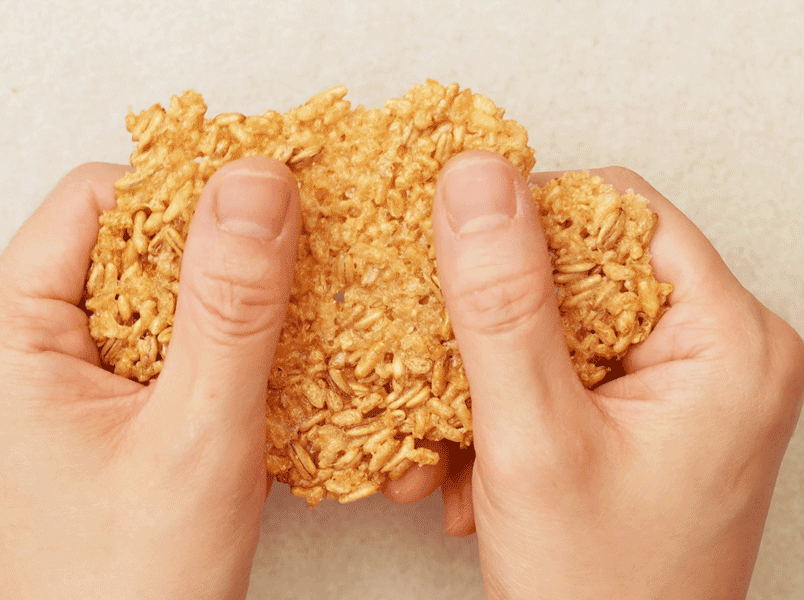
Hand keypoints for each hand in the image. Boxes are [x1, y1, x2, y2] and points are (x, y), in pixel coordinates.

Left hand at [0, 158, 298, 598]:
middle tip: (280, 283)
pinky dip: (207, 341)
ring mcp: (48, 377)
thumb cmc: (132, 586)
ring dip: (216, 302)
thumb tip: (255, 188)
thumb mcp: (199, 434)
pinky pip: (151, 335)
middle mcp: (12, 348)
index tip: (266, 211)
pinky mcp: (85, 403)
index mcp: (2, 339)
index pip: (96, 200)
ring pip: (144, 288)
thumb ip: (230, 306)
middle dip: (209, 254)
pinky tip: (247, 369)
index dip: (187, 195)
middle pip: (121, 239)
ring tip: (269, 336)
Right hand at [386, 151, 803, 597]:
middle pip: (587, 267)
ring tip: (457, 433)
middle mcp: (719, 353)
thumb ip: (503, 306)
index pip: (619, 212)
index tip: (459, 260)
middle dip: (497, 319)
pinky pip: (563, 367)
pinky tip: (475, 458)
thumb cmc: (600, 593)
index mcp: (729, 342)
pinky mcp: (646, 413)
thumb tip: (476, 182)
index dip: (528, 225)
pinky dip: (508, 401)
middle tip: (450, 362)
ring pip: (562, 320)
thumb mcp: (534, 441)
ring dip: (491, 369)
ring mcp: (683, 386)